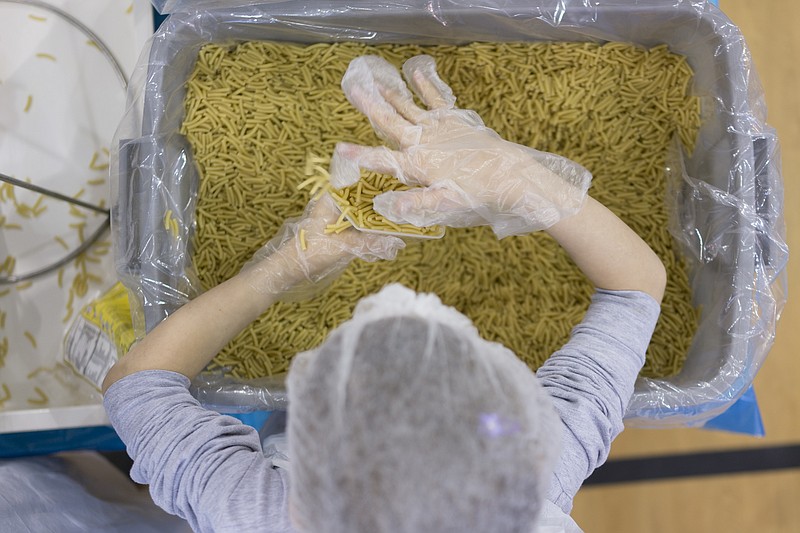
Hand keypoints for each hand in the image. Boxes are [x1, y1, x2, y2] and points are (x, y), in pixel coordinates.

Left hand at [241, 194, 404, 300]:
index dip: (379, 181)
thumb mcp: (345, 247)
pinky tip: (384, 232)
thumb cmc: (311, 252)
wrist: (290, 269)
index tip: (398, 183)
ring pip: (362, 211)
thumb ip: (372, 243)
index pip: (358, 180)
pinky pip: (358, 224)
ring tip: (399, 217)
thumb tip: (399, 243)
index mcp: (332, 198)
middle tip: (404, 204)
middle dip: (382, 202)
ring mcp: (336, 215)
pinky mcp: (337, 228)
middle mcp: (335, 203)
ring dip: (377, 216)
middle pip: (364, 197)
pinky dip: (370, 227)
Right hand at [329, 55, 592, 237]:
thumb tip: (382, 206)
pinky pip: (436, 99)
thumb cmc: (477, 196)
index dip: (361, 156)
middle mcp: (423, 142)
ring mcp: (439, 127)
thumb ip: (413, 204)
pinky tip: (415, 74)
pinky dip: (425, 86)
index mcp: (417, 165)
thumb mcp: (444, 206)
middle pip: (390, 121)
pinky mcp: (455, 120)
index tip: (340, 150)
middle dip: (370, 106)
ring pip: (409, 107)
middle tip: (353, 88)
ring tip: (374, 82)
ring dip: (392, 95)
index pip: (383, 161)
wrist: (511, 176)